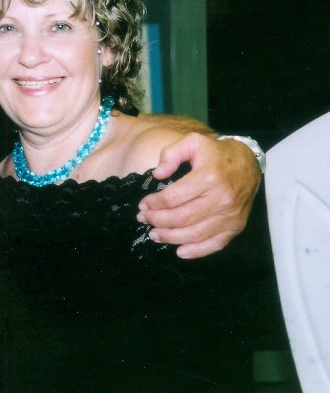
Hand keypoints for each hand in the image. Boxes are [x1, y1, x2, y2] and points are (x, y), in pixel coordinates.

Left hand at [137, 133, 260, 258]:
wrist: (249, 162)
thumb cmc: (216, 153)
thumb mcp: (193, 142)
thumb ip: (172, 154)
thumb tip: (157, 174)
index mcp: (208, 177)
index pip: (173, 197)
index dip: (154, 203)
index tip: (142, 204)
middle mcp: (221, 199)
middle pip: (182, 218)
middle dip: (158, 221)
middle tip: (143, 219)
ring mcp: (231, 215)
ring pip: (195, 234)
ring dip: (171, 237)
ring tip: (154, 235)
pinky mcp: (236, 226)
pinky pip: (215, 244)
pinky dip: (197, 251)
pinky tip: (180, 251)